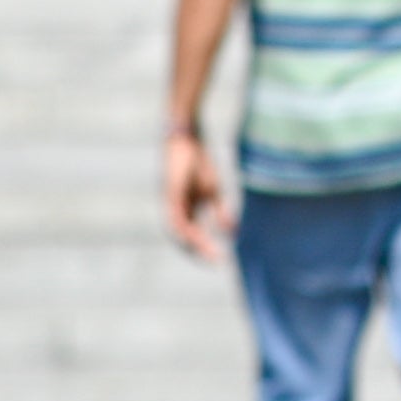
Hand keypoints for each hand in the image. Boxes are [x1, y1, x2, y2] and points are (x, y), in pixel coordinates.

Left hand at [161, 124, 229, 257]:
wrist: (186, 138)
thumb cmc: (198, 161)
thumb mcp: (212, 191)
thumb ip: (219, 212)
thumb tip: (231, 231)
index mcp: (185, 210)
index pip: (192, 235)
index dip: (204, 247)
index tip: (219, 258)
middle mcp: (175, 209)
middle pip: (184, 238)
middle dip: (199, 251)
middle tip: (214, 262)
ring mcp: (170, 202)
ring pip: (178, 231)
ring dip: (192, 245)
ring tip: (207, 254)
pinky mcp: (169, 193)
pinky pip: (175, 217)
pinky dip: (184, 230)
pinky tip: (194, 238)